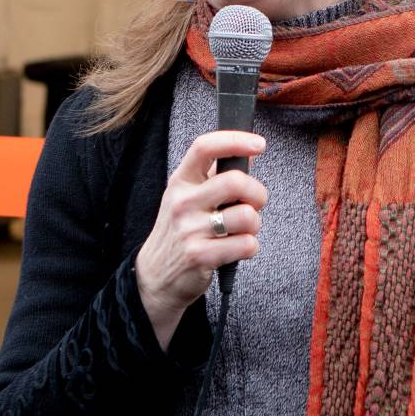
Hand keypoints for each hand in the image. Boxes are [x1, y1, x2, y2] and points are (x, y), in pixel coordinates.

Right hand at [134, 130, 266, 350]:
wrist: (156, 275)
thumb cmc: (180, 230)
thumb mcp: (189, 196)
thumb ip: (217, 174)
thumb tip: (249, 152)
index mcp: (181, 181)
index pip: (204, 147)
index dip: (235, 140)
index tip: (258, 143)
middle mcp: (182, 202)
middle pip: (235, 182)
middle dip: (257, 193)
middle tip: (254, 203)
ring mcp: (190, 230)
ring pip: (247, 216)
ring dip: (254, 224)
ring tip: (241, 230)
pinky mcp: (201, 256)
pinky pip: (247, 244)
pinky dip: (250, 247)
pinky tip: (235, 248)